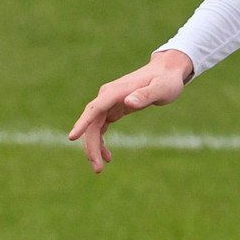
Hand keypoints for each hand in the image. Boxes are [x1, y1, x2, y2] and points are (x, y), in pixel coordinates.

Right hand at [68, 50, 192, 172]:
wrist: (167, 70)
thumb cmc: (166, 80)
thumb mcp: (161, 89)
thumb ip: (145, 95)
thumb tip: (128, 103)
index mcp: (116, 92)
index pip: (94, 109)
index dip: (82, 123)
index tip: (71, 138)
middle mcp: (107, 96)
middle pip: (92, 123)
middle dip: (91, 146)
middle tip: (98, 169)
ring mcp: (109, 102)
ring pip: (93, 127)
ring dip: (94, 147)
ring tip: (99, 168)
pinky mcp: (113, 108)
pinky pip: (100, 127)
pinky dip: (101, 141)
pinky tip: (107, 156)